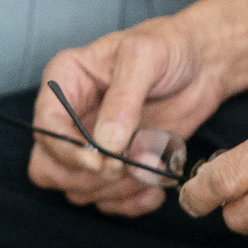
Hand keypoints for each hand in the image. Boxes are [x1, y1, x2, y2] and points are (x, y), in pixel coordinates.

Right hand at [27, 16, 229, 218]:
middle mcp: (70, 117)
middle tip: (129, 164)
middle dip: (91, 177)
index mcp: (65, 81)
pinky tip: (157, 186)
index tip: (100, 162)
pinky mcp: (116, 165)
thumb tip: (105, 144)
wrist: (202, 63)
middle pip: (50, 168)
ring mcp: (92, 145)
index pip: (45, 128)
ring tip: (153, 163)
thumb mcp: (145, 57)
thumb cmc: (169, 46)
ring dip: (117, 188)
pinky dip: (131, 202)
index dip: (67, 152)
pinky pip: (108, 201)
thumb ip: (124, 98)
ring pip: (80, 190)